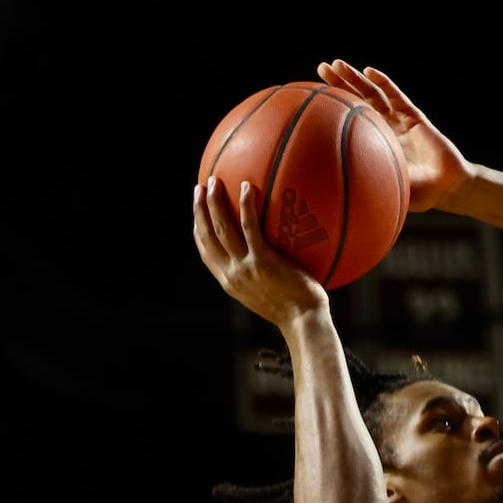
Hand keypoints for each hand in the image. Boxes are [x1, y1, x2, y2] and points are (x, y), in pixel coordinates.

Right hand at [192, 176, 327, 328]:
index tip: (198, 212)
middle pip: (206, 237)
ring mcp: (245, 268)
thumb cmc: (296, 310)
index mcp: (230, 282)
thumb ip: (262, 276)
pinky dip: (246, 206)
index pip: (206, 252)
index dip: (199, 229)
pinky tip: (248, 187)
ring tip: (214, 181)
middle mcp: (232, 275)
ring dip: (214, 203)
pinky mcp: (263, 261)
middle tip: (199, 188)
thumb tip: (272, 256)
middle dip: (199, 210)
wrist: (304, 322)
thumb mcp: (269, 295)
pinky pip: (250, 228)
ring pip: (221, 229)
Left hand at [317, 59, 468, 212]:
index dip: (332, 106)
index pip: (347, 119)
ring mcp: (398, 119)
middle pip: (356, 99)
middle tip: (320, 69)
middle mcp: (382, 128)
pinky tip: (369, 71)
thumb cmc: (416, 193)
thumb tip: (327, 196)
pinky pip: (396, 95)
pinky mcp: (414, 115)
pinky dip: (383, 81)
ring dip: (354, 77)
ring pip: (372, 93)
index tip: (311, 96)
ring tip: (336, 64)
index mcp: (371, 144)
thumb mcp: (382, 189)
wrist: (446, 187)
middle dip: (338, 83)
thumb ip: (361, 187)